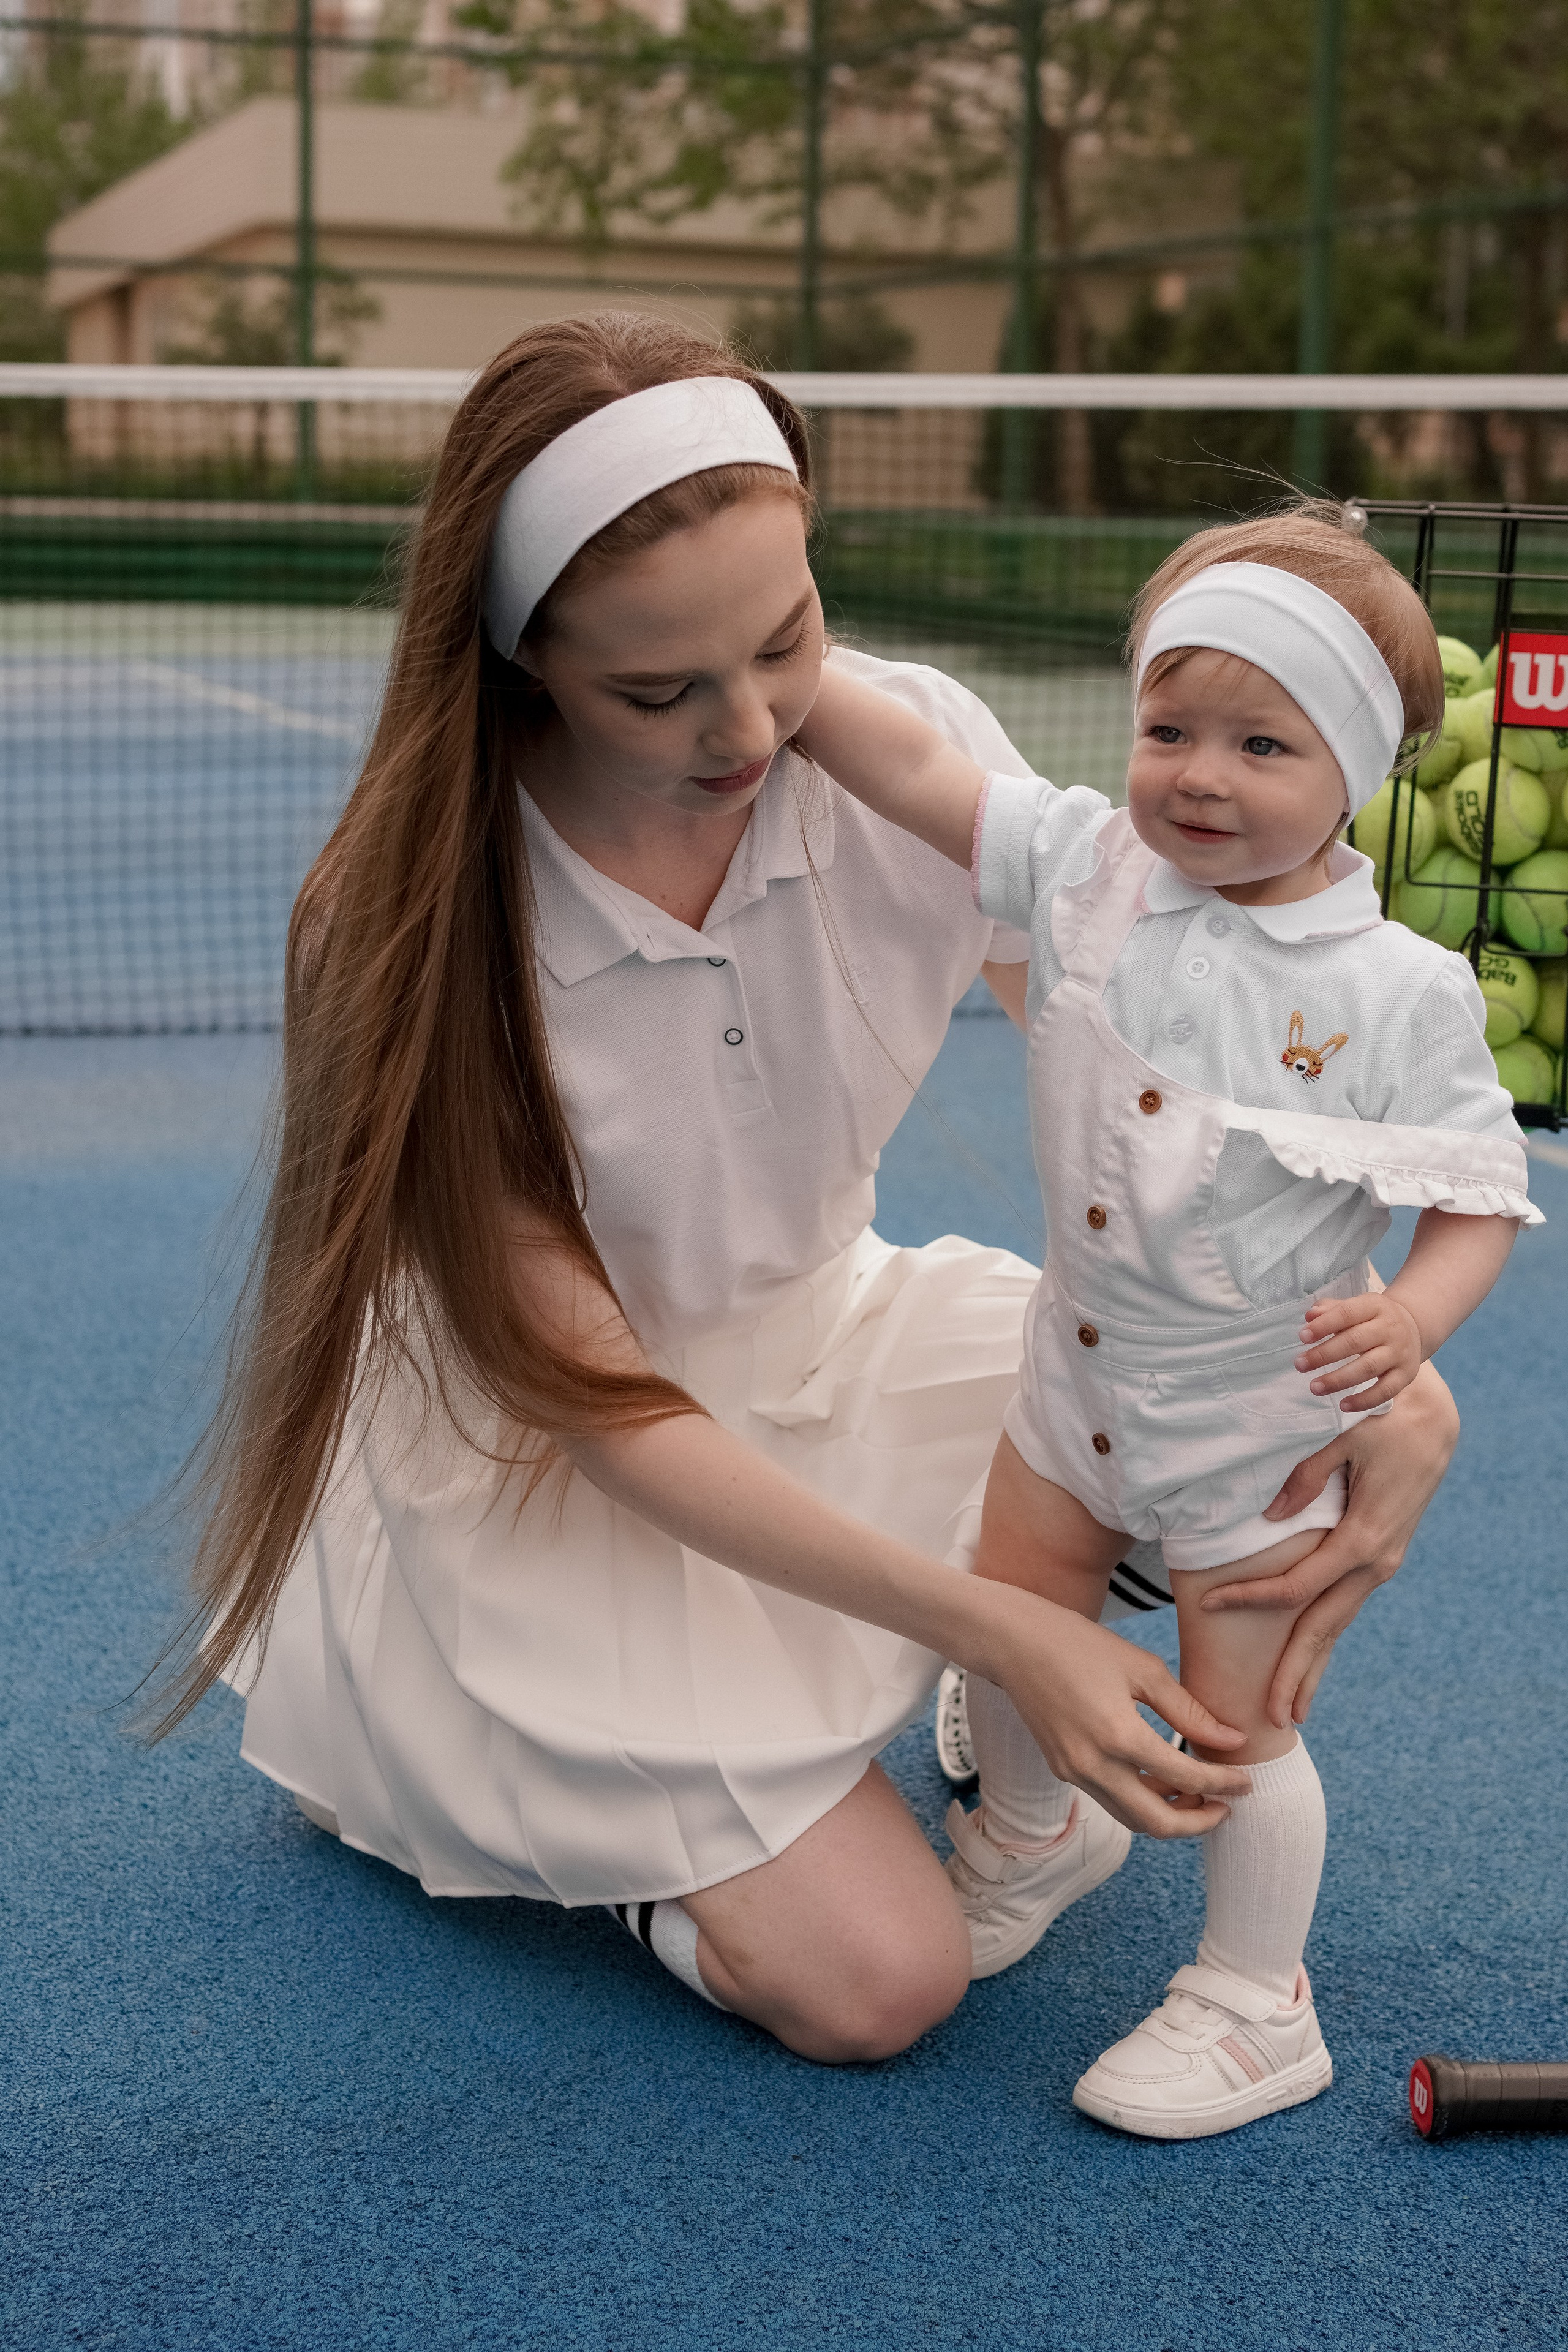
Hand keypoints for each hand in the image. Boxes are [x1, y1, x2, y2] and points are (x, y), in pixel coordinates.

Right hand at [986, 1586, 1251, 1839]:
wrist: (1014, 1643)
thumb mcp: (1143, 1669)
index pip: (1186, 1778)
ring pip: (1132, 1818)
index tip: (1247, 1782)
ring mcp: (1074, 1772)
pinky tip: (1162, 1777)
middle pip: (1157, 1823)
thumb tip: (1232, 1741)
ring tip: (1199, 1794)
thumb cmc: (1079, 1644)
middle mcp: (1094, 1765)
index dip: (1223, 1784)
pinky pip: (1111, 1799)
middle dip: (1198, 1822)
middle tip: (1227, 1807)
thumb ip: (1189, 1711)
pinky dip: (1142, 1799)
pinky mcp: (1063, 1769)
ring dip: (1169, 1815)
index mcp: (1119, 1736)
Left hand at [1202, 1360, 1458, 1726]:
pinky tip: (1309, 1662)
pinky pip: (1344, 1605)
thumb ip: (1307, 1476)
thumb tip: (1271, 1516)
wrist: (1430, 1421)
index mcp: (1361, 1540)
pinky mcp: (1378, 1557)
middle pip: (1323, 1627)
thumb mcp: (1342, 1437)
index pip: (1296, 1587)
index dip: (1249, 1598)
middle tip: (1267, 1718)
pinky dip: (1325, 1637)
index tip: (1207, 1605)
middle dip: (1294, 1673)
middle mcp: (1374, 1563)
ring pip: (1338, 1624)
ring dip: (1313, 1666)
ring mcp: (1380, 1564)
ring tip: (1289, 1710)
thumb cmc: (1380, 1421)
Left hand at [1295, 1289, 1422, 1411]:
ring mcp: (1400, 1352)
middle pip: (1356, 1341)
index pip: (1348, 1313)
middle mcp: (1390, 1328)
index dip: (1324, 1325)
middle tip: (1300, 1365)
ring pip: (1369, 1367)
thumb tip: (1310, 1315)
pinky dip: (1364, 1400)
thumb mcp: (1355, 1307)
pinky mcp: (1406, 1374)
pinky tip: (1343, 1405)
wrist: (1413, 1327)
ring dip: (1339, 1379)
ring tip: (1315, 1387)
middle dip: (1324, 1354)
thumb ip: (1332, 1309)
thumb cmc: (1372, 1318)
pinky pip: (1386, 1391)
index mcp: (1375, 1306)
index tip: (1302, 1337)